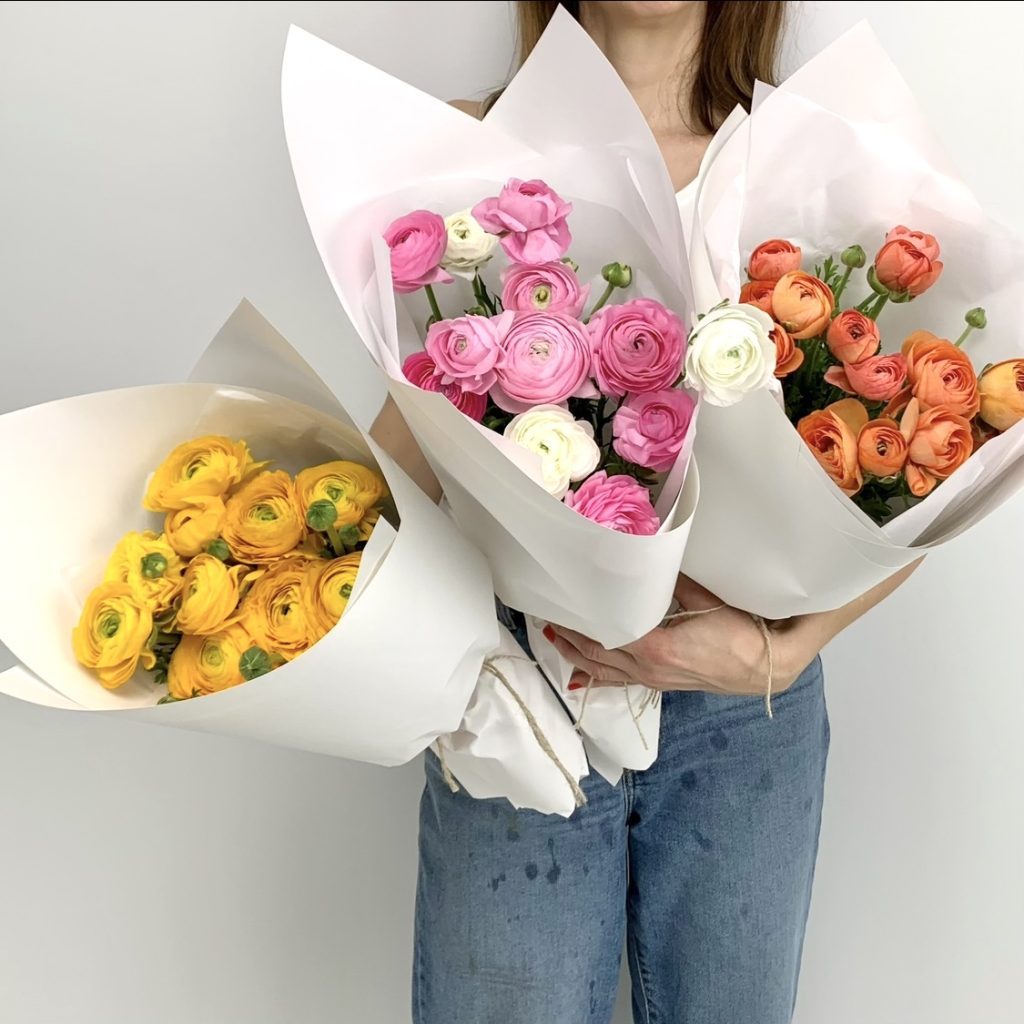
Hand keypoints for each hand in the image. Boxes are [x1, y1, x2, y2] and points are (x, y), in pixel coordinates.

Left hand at [546, 576, 811, 696]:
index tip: (561, 605)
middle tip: (546, 618)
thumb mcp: (706, 599)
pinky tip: (578, 682)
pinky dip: (597, 679)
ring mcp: (653, 679)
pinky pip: (620, 683)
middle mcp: (647, 668)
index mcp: (654, 647)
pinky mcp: (661, 683)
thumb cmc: (739, 633)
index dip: (581, 621)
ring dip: (576, 656)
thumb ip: (675, 581)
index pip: (606, 633)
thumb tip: (652, 554)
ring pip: (604, 671)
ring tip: (552, 640)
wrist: (765, 668)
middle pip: (597, 653)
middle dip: (570, 636)